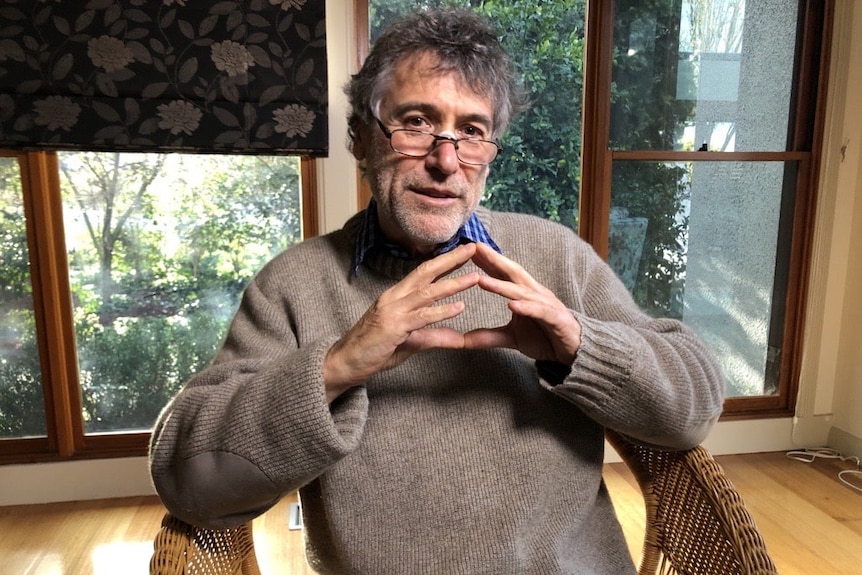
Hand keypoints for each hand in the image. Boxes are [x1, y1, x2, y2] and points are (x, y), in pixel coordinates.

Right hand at [323, 243, 479, 401]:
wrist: (345, 363)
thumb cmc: (374, 350)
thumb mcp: (409, 342)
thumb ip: (433, 336)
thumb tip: (458, 339)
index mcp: (396, 296)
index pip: (423, 272)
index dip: (444, 261)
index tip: (464, 252)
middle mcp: (394, 297)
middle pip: (426, 272)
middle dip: (451, 259)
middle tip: (473, 247)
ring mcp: (392, 311)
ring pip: (427, 292)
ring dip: (453, 284)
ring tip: (475, 277)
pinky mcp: (393, 327)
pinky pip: (422, 316)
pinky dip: (442, 311)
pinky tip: (460, 307)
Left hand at [464, 242, 581, 363]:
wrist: (574, 352)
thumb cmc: (544, 337)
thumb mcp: (511, 338)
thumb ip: (489, 336)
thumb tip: (463, 340)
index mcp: (524, 294)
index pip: (504, 273)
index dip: (488, 261)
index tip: (468, 250)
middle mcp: (534, 294)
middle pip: (512, 273)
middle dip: (494, 260)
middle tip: (474, 248)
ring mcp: (546, 304)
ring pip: (522, 292)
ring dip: (501, 285)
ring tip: (482, 280)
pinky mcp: (556, 319)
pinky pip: (539, 311)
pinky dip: (526, 308)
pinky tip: (512, 305)